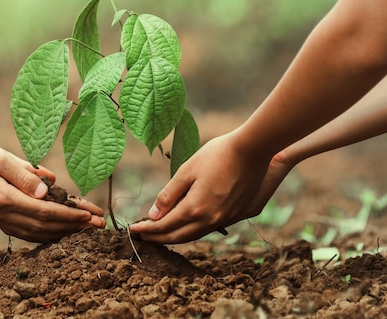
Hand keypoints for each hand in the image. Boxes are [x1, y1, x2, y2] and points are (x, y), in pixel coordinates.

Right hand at [0, 133, 104, 241]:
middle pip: (43, 228)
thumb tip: (49, 189)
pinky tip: (50, 229)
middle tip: (96, 226)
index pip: (45, 213)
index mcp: (3, 198)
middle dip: (72, 228)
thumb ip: (24, 174)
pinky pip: (20, 231)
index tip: (91, 216)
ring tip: (80, 229)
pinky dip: (40, 233)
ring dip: (59, 233)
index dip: (71, 216)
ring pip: (32, 233)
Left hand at [130, 132, 273, 243]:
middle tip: (143, 235)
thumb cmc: (217, 154)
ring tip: (160, 233)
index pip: (165, 225)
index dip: (147, 229)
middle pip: (178, 236)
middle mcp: (211, 219)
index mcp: (195, 208)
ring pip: (194, 235)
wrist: (252, 150)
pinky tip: (186, 225)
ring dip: (175, 236)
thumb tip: (153, 215)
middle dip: (158, 237)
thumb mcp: (187, 170)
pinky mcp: (236, 215)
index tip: (133, 230)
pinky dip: (192, 230)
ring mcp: (225, 219)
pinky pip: (209, 229)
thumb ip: (169, 194)